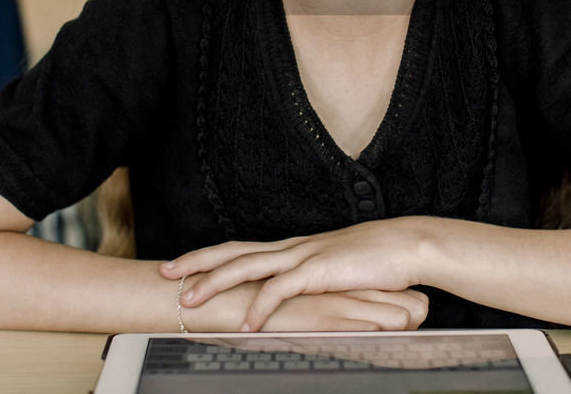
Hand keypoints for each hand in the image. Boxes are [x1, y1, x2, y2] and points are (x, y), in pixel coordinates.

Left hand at [161, 218, 429, 330]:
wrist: (407, 246)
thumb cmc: (376, 262)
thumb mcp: (335, 273)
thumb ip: (312, 284)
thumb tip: (292, 300)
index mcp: (293, 248)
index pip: (241, 249)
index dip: (208, 257)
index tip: (179, 265)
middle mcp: (292, 248)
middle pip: (233, 252)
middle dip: (196, 262)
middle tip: (163, 272)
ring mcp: (304, 257)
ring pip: (248, 266)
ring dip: (215, 283)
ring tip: (189, 299)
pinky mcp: (320, 271)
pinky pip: (283, 290)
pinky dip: (261, 307)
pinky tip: (248, 325)